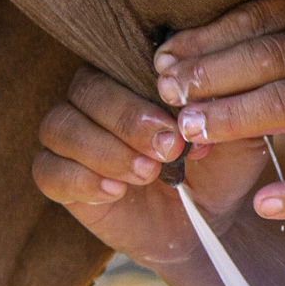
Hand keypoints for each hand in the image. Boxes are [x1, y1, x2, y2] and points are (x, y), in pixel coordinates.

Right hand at [31, 67, 269, 270]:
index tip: (180, 120)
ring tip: (147, 173)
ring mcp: (74, 137)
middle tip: (167, 149)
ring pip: (59, 126)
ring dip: (104, 149)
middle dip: (127, 119)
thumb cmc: (219, 171)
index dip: (148, 87)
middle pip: (87, 89)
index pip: (122, 60)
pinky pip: (47, 169)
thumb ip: (227, 111)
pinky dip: (79, 179)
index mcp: (135, 77)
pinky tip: (115, 191)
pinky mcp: (61, 178)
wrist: (204, 225)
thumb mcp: (237, 141)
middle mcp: (97, 100)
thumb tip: (202, 90)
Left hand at [153, 0, 284, 219]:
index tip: (161, 60)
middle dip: (209, 76)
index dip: (202, 39)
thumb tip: (174, 52)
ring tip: (191, 132)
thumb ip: (262, 24)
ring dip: (235, 117)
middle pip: (264, 56)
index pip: (252, 17)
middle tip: (167, 96)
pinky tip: (266, 204)